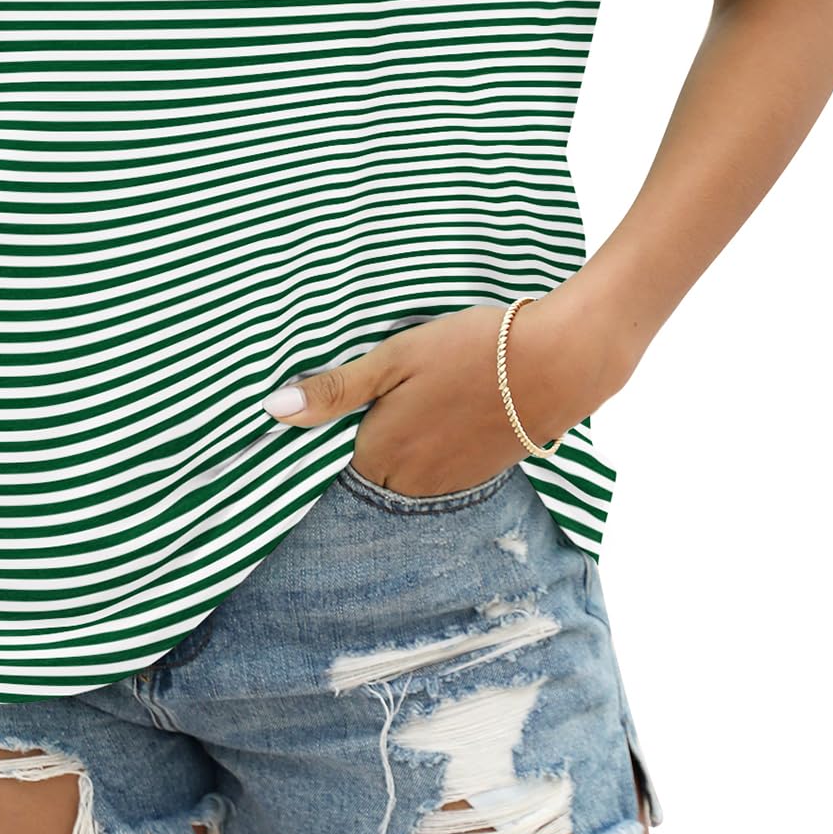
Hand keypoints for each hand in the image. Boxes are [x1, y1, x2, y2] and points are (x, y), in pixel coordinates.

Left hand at [261, 292, 620, 496]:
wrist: (559, 362)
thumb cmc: (471, 350)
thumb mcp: (395, 357)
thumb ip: (335, 389)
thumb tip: (273, 411)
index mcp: (380, 453)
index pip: (331, 458)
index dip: (329, 429)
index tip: (330, 405)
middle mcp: (410, 482)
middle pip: (368, 467)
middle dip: (364, 436)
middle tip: (381, 391)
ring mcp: (449, 483)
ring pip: (404, 470)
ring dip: (403, 442)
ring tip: (416, 397)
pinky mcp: (481, 475)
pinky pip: (439, 470)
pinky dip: (434, 445)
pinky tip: (446, 408)